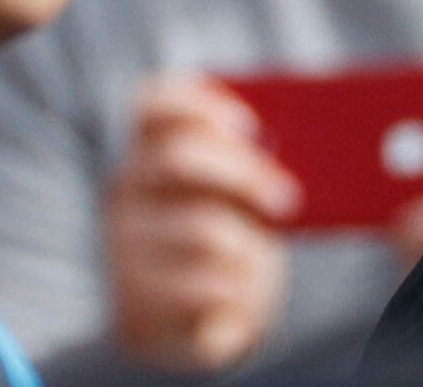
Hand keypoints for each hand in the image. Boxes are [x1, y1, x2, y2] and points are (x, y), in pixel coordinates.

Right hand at [107, 77, 300, 372]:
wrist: (198, 320)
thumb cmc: (228, 235)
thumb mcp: (235, 194)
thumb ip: (251, 161)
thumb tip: (299, 148)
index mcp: (146, 151)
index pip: (153, 104)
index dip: (200, 105)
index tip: (252, 125)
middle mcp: (125, 194)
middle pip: (178, 158)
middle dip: (243, 172)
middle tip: (288, 197)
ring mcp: (123, 250)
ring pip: (201, 229)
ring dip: (247, 244)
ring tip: (255, 256)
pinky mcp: (136, 305)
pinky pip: (205, 288)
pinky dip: (239, 290)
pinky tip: (239, 291)